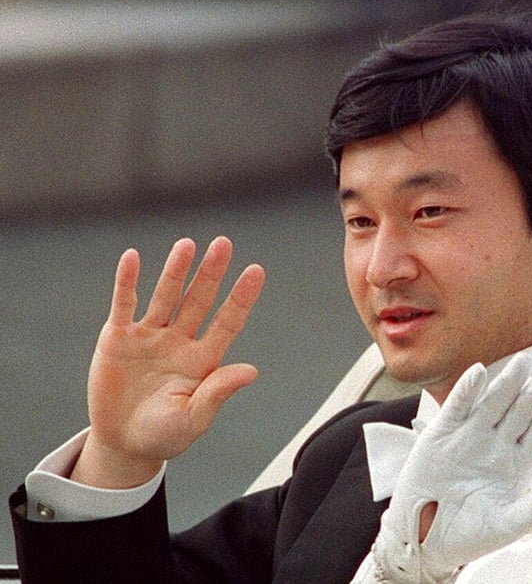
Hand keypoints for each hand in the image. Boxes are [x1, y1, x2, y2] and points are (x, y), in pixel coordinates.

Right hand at [71, 236, 264, 488]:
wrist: (124, 444)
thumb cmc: (165, 435)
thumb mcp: (195, 417)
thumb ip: (218, 392)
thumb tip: (252, 371)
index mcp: (204, 360)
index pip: (228, 321)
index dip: (241, 298)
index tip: (256, 271)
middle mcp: (180, 341)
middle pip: (199, 300)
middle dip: (211, 273)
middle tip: (224, 243)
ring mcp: (150, 337)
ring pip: (166, 296)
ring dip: (175, 271)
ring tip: (187, 244)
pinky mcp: (119, 339)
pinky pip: (124, 304)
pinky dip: (128, 282)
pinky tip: (132, 258)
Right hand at [372, 355, 531, 581]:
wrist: (425, 541)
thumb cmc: (470, 536)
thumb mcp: (507, 525)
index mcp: (517, 464)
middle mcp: (496, 444)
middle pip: (520, 412)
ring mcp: (469, 436)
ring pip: (493, 403)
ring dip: (507, 383)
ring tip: (524, 363)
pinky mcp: (441, 434)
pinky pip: (457, 407)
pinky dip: (466, 390)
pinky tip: (479, 372)